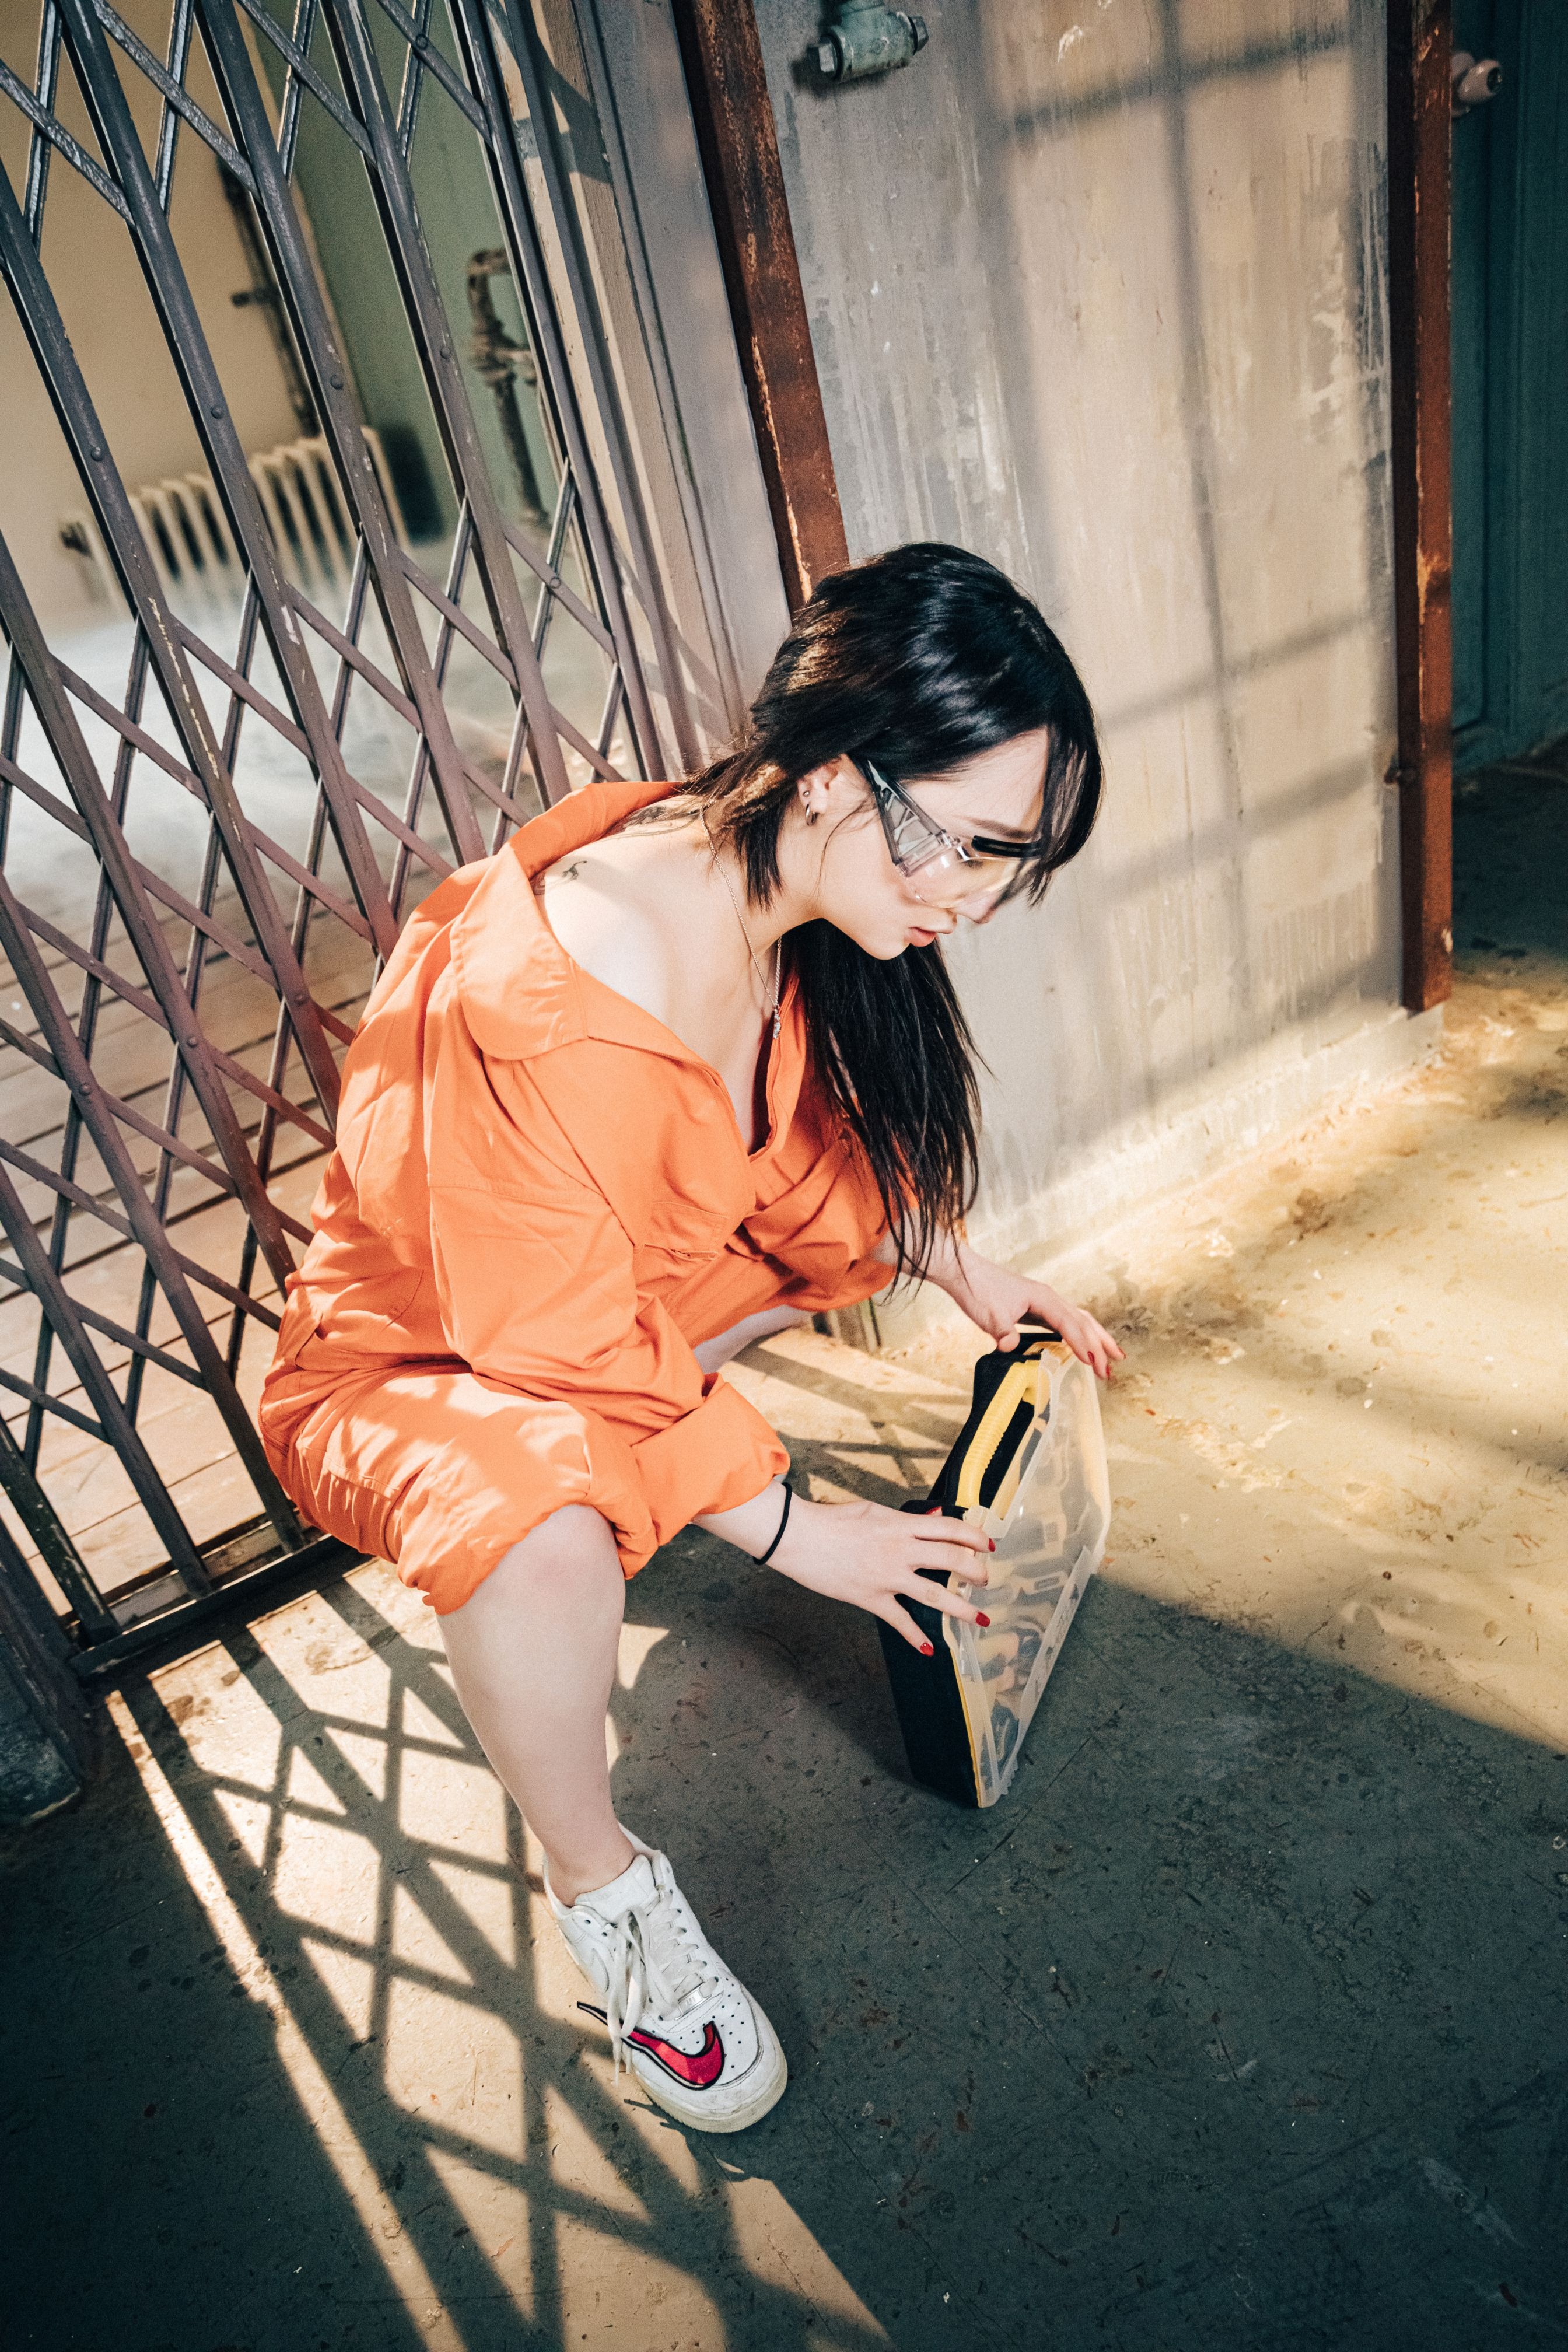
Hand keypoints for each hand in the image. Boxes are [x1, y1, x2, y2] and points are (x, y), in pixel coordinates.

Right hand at [695, 1483, 992, 1652]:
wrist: (798, 1537)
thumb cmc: (832, 1520)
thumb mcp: (874, 1511)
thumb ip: (907, 1518)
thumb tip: (934, 1516)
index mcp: (903, 1526)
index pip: (951, 1528)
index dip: (976, 1536)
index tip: (989, 1545)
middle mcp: (901, 1551)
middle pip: (954, 1559)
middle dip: (977, 1572)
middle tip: (986, 1580)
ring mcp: (888, 1577)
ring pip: (936, 1594)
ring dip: (962, 1608)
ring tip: (980, 1618)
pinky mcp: (871, 1598)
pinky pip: (900, 1620)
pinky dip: (915, 1636)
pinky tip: (928, 1648)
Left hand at [926, 1237, 1124, 1378]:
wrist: (965, 1272)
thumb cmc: (978, 1288)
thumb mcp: (988, 1313)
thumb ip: (1002, 1330)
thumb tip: (1009, 1346)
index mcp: (1043, 1298)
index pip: (1070, 1324)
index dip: (1082, 1344)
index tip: (1093, 1363)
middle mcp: (1050, 1298)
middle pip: (1083, 1322)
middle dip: (1099, 1346)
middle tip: (1109, 1371)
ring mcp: (1046, 1302)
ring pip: (1080, 1320)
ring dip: (1097, 1339)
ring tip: (1113, 1357)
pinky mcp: (1039, 1307)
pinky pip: (1067, 1322)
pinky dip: (1081, 1334)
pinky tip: (1084, 1346)